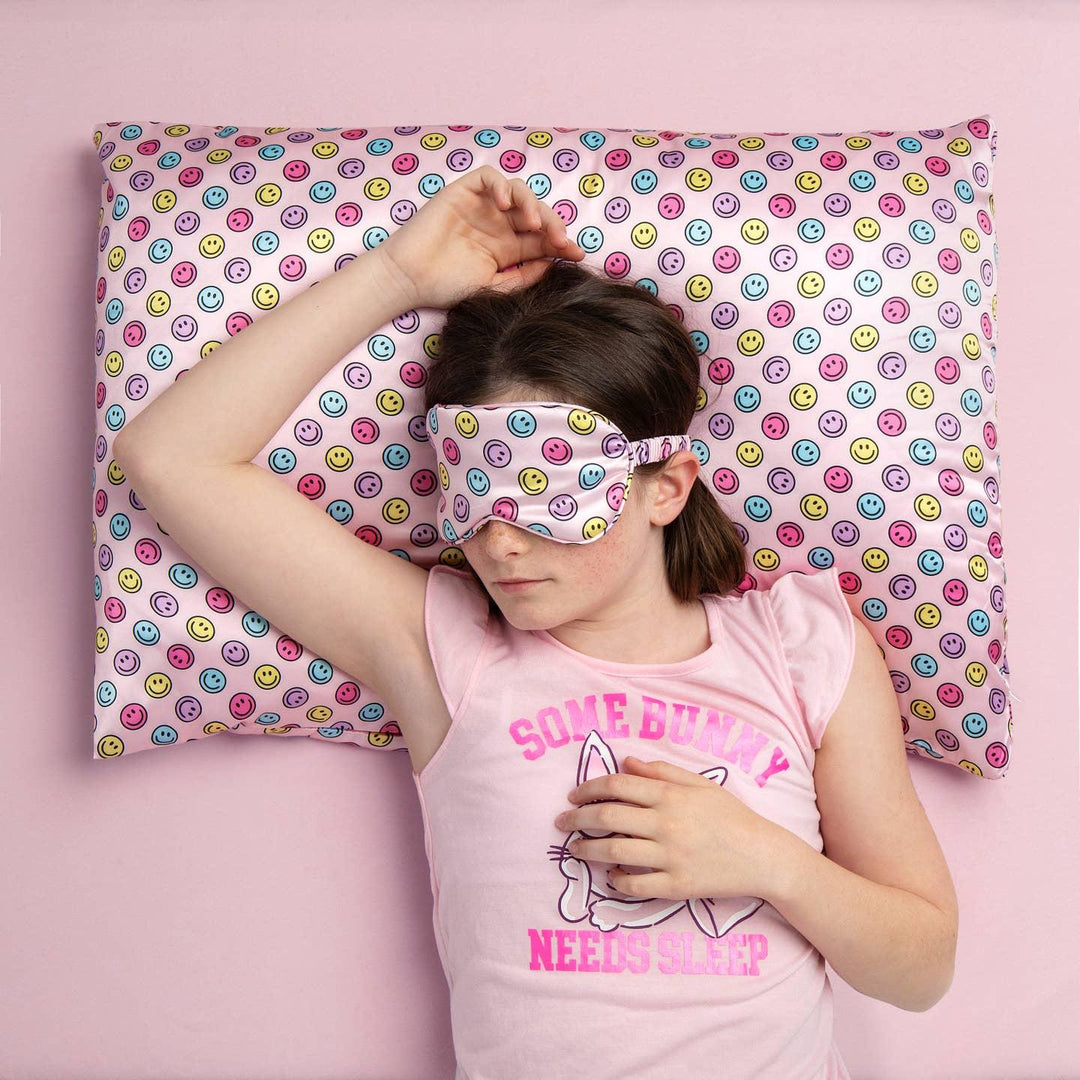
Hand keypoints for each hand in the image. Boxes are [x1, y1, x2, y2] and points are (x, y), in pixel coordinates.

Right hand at [374, 164, 586, 309]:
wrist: (410, 278)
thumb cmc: (447, 286)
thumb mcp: (494, 287)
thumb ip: (523, 275)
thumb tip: (552, 261)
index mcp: (508, 247)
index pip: (542, 239)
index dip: (562, 243)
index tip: (578, 254)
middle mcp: (498, 224)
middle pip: (536, 214)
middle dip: (553, 225)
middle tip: (561, 240)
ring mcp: (482, 206)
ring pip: (518, 192)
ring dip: (532, 204)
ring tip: (534, 224)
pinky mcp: (463, 192)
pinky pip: (489, 177)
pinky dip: (501, 186)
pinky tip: (504, 204)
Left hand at [553, 755, 797, 902]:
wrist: (763, 857)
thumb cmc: (731, 816)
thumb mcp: (700, 784)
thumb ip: (661, 771)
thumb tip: (625, 762)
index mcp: (670, 795)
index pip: (616, 786)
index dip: (587, 788)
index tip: (572, 795)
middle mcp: (666, 824)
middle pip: (607, 817)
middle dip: (577, 819)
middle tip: (561, 823)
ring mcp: (670, 857)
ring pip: (613, 851)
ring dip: (586, 850)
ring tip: (574, 849)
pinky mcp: (676, 886)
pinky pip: (634, 884)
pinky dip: (615, 880)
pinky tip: (609, 875)